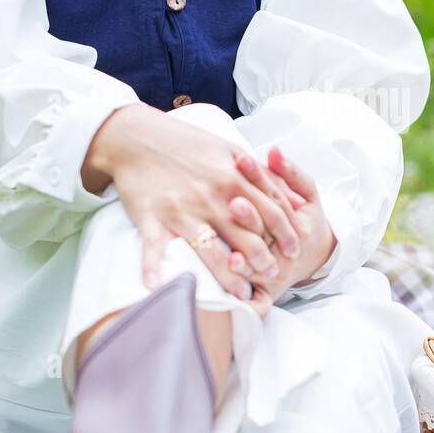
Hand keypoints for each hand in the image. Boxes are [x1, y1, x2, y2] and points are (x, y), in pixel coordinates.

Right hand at [81, 105, 303, 294]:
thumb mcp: (231, 150)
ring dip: (228, 277)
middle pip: (247, 237)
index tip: (295, 252)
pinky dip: (156, 269)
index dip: (286, 235)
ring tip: (241, 294)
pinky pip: (156, 250)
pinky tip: (159, 289)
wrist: (137, 137)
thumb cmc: (186, 143)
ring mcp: (182, 211)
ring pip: (211, 252)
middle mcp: (211, 198)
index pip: (270, 212)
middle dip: (264, 261)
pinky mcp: (153, 218)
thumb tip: (296, 200)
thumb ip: (263, 176)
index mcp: (233, 178)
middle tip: (272, 275)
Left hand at [223, 146, 336, 311]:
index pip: (278, 198)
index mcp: (300, 224)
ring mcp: (278, 273)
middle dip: (249, 217)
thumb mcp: (308, 194)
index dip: (260, 178)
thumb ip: (291, 172)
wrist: (319, 258)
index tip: (242, 159)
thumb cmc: (306, 220)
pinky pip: (256, 298)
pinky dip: (245, 296)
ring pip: (258, 265)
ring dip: (242, 257)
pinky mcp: (269, 293)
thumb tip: (274, 150)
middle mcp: (290, 250)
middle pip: (267, 232)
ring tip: (225, 245)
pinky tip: (228, 289)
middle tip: (233, 202)